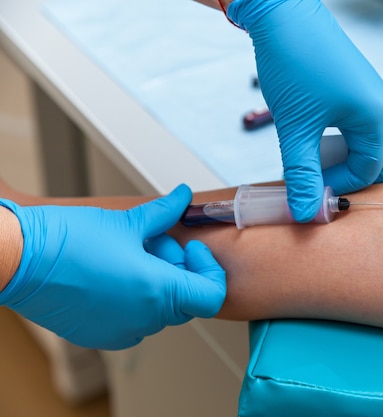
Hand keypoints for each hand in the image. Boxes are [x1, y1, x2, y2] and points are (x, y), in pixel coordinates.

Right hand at [0, 185, 225, 349]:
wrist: (19, 260)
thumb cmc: (68, 240)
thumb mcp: (127, 221)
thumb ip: (165, 213)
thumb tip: (183, 197)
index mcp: (158, 293)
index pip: (211, 296)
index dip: (209, 270)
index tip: (191, 249)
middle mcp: (144, 320)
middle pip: (186, 300)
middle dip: (179, 270)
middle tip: (153, 244)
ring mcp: (121, 332)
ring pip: (160, 310)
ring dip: (157, 283)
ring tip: (129, 254)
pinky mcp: (99, 335)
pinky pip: (134, 320)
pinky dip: (136, 299)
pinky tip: (114, 273)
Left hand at [228, 0, 382, 221]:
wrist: (283, 14)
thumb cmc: (294, 65)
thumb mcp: (295, 128)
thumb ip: (302, 174)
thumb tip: (304, 213)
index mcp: (377, 118)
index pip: (368, 172)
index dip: (339, 187)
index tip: (309, 192)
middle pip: (381, 159)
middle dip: (353, 176)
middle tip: (320, 182)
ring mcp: (373, 95)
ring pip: (372, 143)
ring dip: (348, 159)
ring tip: (315, 162)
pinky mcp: (359, 87)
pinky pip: (363, 125)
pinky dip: (345, 141)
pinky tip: (317, 138)